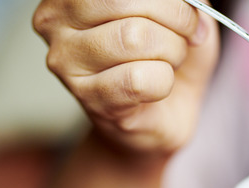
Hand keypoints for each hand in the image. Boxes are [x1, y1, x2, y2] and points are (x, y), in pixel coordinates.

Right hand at [33, 0, 219, 152]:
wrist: (165, 114)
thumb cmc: (166, 56)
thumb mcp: (179, 12)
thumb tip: (192, 0)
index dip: (170, 0)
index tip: (188, 11)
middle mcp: (56, 19)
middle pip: (127, 3)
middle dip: (176, 20)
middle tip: (187, 36)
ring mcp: (66, 60)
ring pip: (135, 38)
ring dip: (172, 52)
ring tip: (170, 61)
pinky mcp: (87, 97)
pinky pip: (139, 79)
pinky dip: (165, 81)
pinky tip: (158, 86)